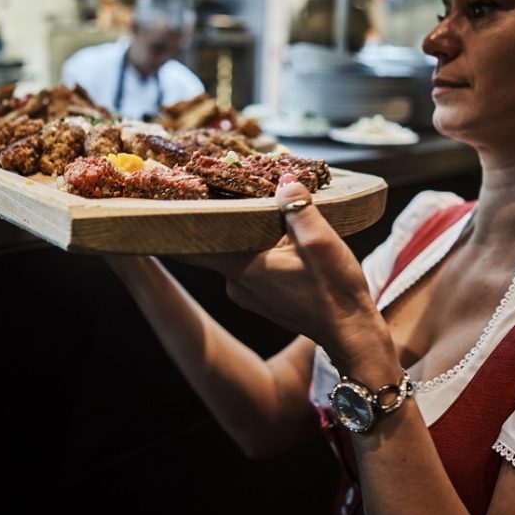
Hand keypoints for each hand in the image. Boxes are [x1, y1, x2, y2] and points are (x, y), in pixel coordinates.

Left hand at [180, 176, 383, 361]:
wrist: (351, 333)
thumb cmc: (336, 293)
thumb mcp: (322, 243)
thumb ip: (298, 209)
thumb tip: (283, 181)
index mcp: (243, 269)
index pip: (190, 247)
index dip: (176, 223)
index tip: (163, 200)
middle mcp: (236, 283)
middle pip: (214, 242)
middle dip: (220, 215)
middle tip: (223, 182)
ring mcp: (247, 292)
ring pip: (233, 251)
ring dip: (242, 229)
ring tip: (258, 201)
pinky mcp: (261, 294)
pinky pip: (247, 262)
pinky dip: (255, 244)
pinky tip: (274, 230)